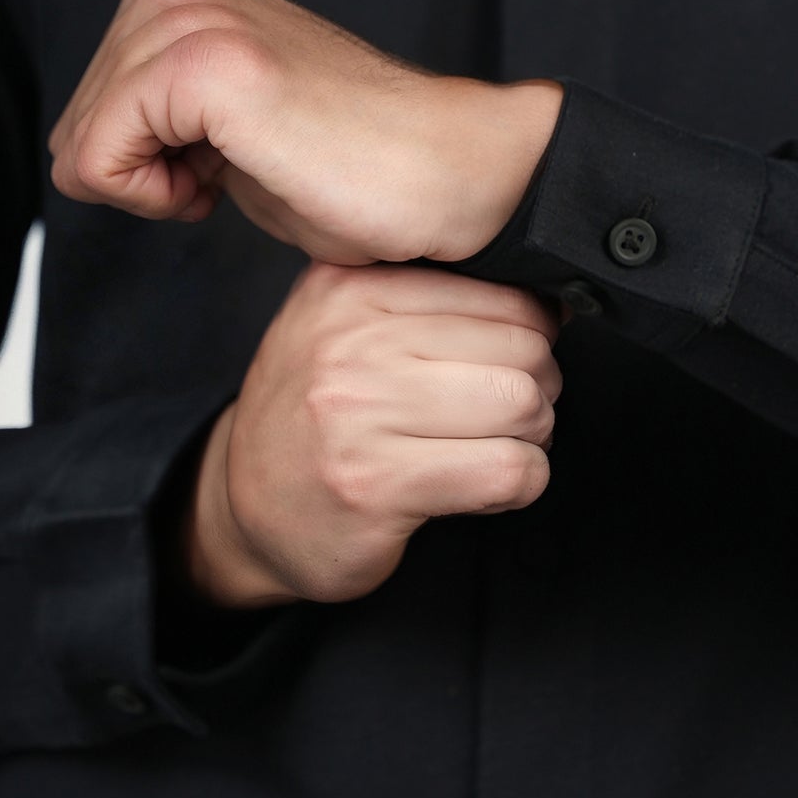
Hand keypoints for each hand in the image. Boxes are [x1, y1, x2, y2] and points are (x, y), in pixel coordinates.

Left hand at [47, 0, 562, 263]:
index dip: (150, 161)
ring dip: (160, 188)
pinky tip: (227, 183)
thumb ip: (154, 112)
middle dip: (149, 174)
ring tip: (248, 168)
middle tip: (244, 167)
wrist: (439, 172)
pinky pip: (98, 160)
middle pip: (75, 122)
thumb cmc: (347, 166)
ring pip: (83, 144)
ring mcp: (186, 13)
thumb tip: (78, 150)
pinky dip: (155, 199)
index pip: (87, 102)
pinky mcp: (201, 63)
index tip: (231, 156)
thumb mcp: (217, 124)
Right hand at [187, 262, 560, 607]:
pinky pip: (507, 471)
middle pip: (523, 349)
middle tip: (506, 417)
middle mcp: (350, 342)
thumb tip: (553, 303)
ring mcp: (360, 415)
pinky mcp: (378, 486)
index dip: (532, 338)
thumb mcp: (348, 329)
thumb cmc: (317, 418)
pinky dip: (520, 483)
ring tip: (495, 448)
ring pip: (522, 406)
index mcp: (350, 289)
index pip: (503, 294)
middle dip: (537, 390)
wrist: (243, 509)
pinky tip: (483, 486)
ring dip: (531, 439)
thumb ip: (432, 303)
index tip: (509, 367)